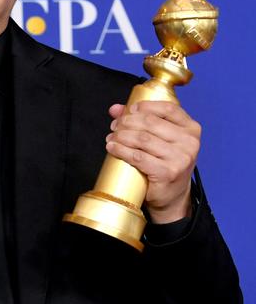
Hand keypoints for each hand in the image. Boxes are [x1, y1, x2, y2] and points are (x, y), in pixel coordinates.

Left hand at [105, 101, 200, 223]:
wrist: (172, 196)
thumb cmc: (164, 163)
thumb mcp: (159, 138)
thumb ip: (139, 119)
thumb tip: (115, 109)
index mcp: (191, 129)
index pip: (168, 108)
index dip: (145, 106)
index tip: (130, 110)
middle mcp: (189, 142)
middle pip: (150, 123)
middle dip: (127, 122)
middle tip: (115, 126)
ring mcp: (180, 158)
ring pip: (141, 139)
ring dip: (121, 136)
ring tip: (112, 138)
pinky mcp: (167, 173)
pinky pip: (138, 157)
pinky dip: (121, 150)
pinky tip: (112, 148)